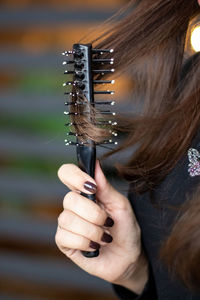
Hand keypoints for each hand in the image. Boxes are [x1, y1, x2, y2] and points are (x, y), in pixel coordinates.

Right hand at [55, 160, 146, 288]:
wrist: (128, 257)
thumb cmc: (125, 229)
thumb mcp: (121, 205)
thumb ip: (106, 187)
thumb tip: (95, 164)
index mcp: (86, 192)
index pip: (67, 173)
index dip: (74, 176)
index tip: (91, 186)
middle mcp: (73, 205)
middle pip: (69, 199)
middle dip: (94, 213)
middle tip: (107, 222)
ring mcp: (67, 223)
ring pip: (67, 219)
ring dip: (92, 230)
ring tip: (104, 237)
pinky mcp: (64, 242)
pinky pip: (65, 237)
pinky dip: (84, 242)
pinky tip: (94, 246)